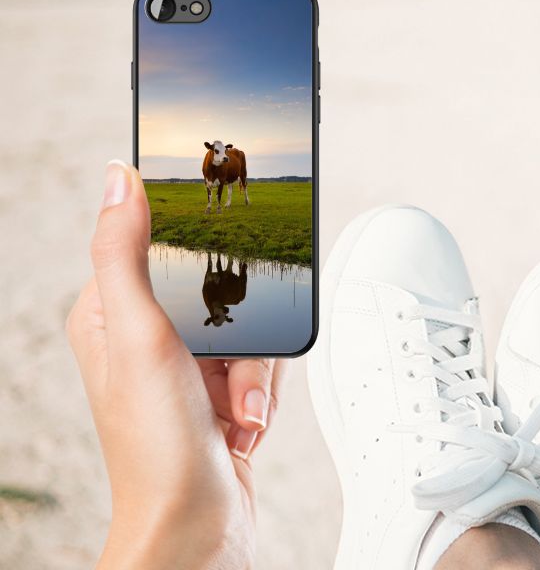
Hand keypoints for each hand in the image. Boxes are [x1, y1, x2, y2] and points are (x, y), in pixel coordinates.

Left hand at [66, 161, 285, 568]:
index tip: (218, 254)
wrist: (197, 529)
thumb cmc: (157, 448)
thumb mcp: (139, 336)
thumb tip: (119, 177)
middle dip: (242, 334)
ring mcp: (185, 367)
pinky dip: (262, 394)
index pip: (156, 246)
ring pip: (249, 327)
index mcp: (110, 314)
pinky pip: (261, 364)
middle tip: (227, 371)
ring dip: (254, 373)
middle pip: (219, 287)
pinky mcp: (218, 392)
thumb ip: (126, 253)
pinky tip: (243, 423)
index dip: (194, 248)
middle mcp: (146, 337)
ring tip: (236, 410)